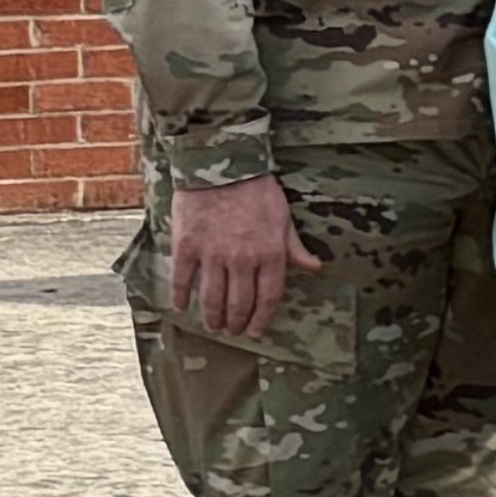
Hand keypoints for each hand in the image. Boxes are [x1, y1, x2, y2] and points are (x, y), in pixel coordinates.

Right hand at [164, 174, 317, 343]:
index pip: (268, 298)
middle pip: (239, 304)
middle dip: (236, 322)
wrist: (222, 165)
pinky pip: (183, 279)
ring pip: (212, 298)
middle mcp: (243, 259)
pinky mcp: (187, 246)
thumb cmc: (258, 190)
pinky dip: (180, 297)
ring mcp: (213, 254)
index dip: (261, 319)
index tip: (255, 331)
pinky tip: (181, 306)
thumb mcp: (284, 217)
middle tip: (232, 330)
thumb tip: (315, 267)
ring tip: (212, 325)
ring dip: (212, 317)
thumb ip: (294, 247)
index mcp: (270, 253)